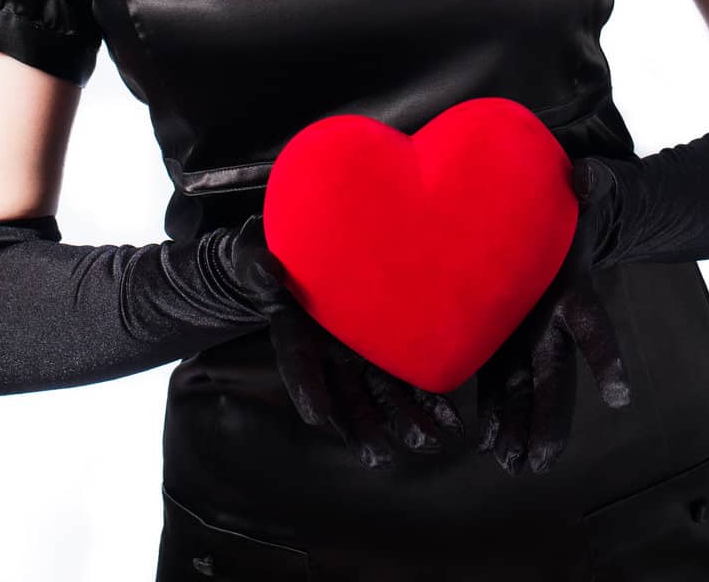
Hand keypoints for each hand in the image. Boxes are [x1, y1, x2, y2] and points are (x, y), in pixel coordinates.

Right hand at [221, 213, 466, 469]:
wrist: (306, 252)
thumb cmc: (274, 254)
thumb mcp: (255, 255)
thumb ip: (259, 266)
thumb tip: (266, 270)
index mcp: (294, 332)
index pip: (296, 363)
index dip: (305, 387)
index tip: (316, 414)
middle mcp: (329, 353)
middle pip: (344, 396)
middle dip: (364, 426)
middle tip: (383, 456)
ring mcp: (359, 354)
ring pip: (381, 395)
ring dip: (404, 422)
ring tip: (431, 443)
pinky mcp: (387, 347)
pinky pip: (408, 377)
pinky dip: (429, 399)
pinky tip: (453, 420)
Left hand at [475, 157, 631, 475]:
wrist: (571, 216)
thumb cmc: (586, 199)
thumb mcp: (596, 185)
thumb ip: (595, 183)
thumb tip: (588, 176)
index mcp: (577, 289)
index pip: (594, 328)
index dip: (606, 360)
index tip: (618, 396)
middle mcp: (556, 320)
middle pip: (557, 378)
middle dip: (548, 420)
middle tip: (539, 462)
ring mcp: (532, 330)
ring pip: (527, 388)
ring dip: (519, 426)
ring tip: (509, 464)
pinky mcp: (506, 329)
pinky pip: (501, 373)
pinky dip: (496, 407)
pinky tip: (487, 440)